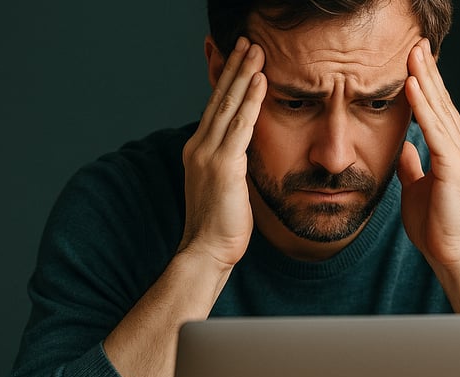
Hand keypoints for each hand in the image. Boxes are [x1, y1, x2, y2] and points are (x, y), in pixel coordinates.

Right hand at [179, 37, 266, 268]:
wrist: (206, 250)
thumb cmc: (219, 226)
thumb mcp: (224, 188)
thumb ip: (231, 165)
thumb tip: (245, 154)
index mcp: (198, 151)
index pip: (214, 108)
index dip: (226, 81)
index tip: (237, 60)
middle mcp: (199, 146)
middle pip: (219, 98)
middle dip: (234, 67)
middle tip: (246, 41)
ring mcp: (208, 154)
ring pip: (228, 104)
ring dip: (243, 74)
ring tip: (255, 49)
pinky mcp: (223, 165)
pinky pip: (240, 125)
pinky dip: (251, 100)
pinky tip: (261, 80)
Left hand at [398, 38, 459, 267]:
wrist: (452, 254)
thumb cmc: (436, 227)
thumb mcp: (417, 189)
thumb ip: (413, 166)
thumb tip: (405, 147)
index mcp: (452, 152)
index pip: (438, 111)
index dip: (425, 85)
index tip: (413, 61)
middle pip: (441, 102)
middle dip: (426, 72)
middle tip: (416, 43)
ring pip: (439, 108)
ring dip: (423, 79)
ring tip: (412, 52)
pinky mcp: (453, 164)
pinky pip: (434, 128)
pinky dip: (422, 105)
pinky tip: (411, 84)